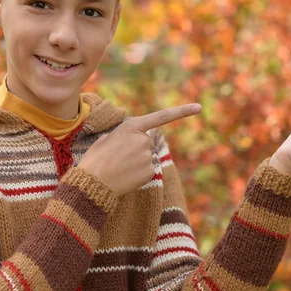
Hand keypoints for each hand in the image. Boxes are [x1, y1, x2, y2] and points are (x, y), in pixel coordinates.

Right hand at [78, 103, 201, 194]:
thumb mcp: (106, 139)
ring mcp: (148, 155)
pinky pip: (148, 170)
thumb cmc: (95, 160)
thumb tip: (128, 143)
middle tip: (118, 158)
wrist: (92, 183)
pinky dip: (138, 174)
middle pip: (146, 143)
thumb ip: (122, 136)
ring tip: (119, 168)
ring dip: (136, 162)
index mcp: (131, 127)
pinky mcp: (150, 171)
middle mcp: (143, 139)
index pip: (161, 117)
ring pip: (147, 157)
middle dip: (136, 149)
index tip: (198, 108)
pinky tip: (126, 176)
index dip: (181, 112)